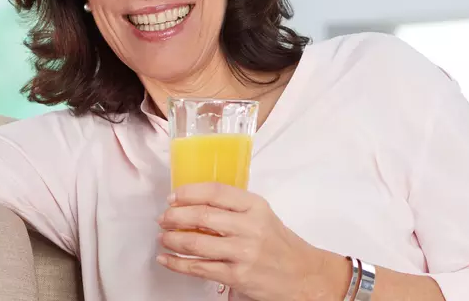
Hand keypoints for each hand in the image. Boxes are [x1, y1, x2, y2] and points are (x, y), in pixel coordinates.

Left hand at [157, 183, 349, 300]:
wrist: (304, 276)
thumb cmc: (280, 246)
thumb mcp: (262, 217)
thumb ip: (234, 209)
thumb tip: (193, 207)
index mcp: (255, 206)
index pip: (215, 191)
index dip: (188, 193)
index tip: (173, 197)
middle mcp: (249, 227)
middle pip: (201, 215)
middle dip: (175, 216)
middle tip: (164, 218)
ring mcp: (243, 252)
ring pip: (196, 242)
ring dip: (172, 239)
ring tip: (164, 238)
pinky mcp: (237, 276)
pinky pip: (199, 268)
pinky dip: (178, 263)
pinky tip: (167, 260)